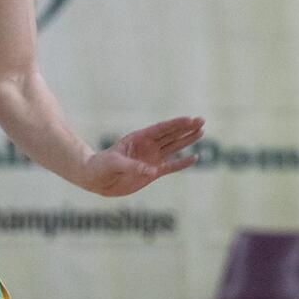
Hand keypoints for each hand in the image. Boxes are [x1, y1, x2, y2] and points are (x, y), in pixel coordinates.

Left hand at [84, 116, 205, 195]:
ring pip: (174, 147)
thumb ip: (132, 166)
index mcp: (139, 138)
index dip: (176, 124)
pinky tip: (194, 158)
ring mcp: (152, 158)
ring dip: (188, 140)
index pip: (162, 129)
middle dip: (187, 128)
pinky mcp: (153, 172)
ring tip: (201, 132)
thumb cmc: (101, 166)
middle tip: (202, 121)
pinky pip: (171, 166)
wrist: (96, 179)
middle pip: (172, 134)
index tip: (190, 119)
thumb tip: (152, 171)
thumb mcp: (114, 163)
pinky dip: (183, 163)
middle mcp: (148, 146)